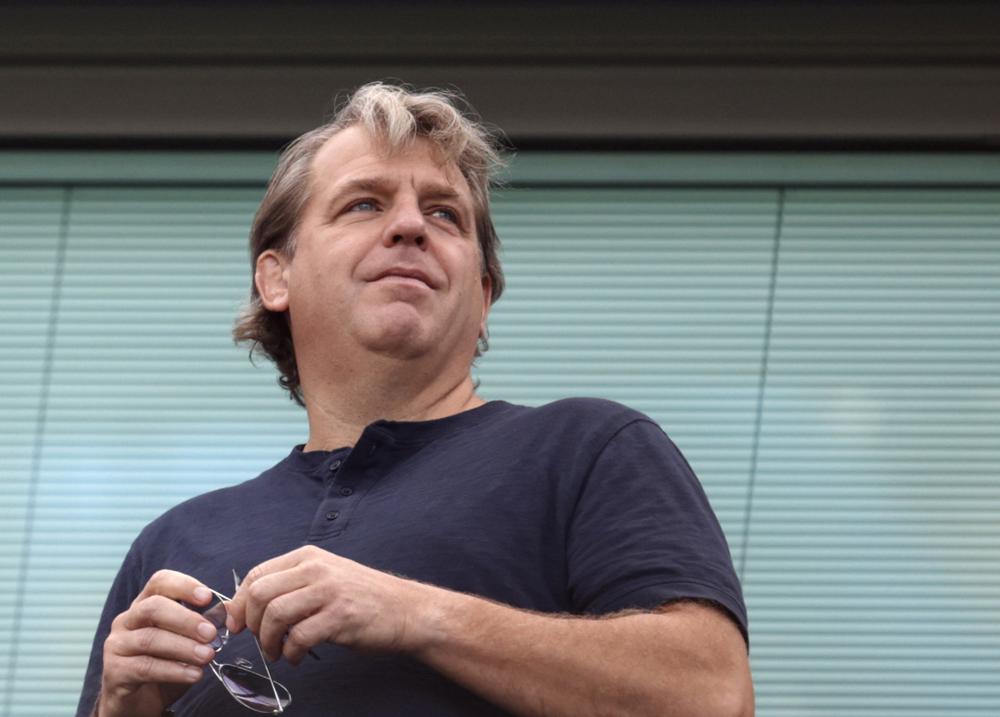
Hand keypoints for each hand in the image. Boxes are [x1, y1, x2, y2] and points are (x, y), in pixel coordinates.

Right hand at [98, 570, 219, 716]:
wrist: (139, 699)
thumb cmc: (164, 662)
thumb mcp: (184, 639)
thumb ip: (200, 624)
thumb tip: (224, 612)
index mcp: (145, 604)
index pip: (160, 582)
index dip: (183, 585)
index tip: (207, 597)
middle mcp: (127, 620)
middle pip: (153, 608)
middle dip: (186, 619)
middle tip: (210, 633)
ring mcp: (117, 645)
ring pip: (150, 639)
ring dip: (183, 647)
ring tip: (207, 656)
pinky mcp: (115, 671)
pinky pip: (145, 667)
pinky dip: (174, 671)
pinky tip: (194, 674)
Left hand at [225, 545, 433, 664]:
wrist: (406, 610)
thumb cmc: (362, 598)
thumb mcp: (325, 578)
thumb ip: (291, 586)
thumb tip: (246, 609)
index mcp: (309, 557)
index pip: (257, 574)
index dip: (239, 602)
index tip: (237, 624)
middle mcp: (317, 569)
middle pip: (260, 593)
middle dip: (250, 623)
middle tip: (259, 639)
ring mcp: (329, 591)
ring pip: (275, 614)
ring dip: (268, 642)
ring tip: (278, 652)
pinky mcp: (340, 616)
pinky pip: (299, 637)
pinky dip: (291, 653)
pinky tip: (297, 657)